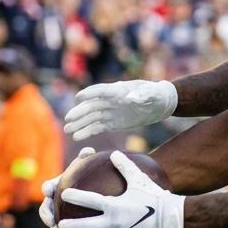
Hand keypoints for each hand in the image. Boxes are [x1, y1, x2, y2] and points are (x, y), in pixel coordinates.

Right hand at [40, 147, 95, 227]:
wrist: (96, 198)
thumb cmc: (90, 180)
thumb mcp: (88, 171)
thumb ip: (86, 161)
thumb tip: (88, 150)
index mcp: (58, 188)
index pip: (49, 186)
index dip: (48, 188)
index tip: (48, 189)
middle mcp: (55, 203)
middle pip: (46, 210)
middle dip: (47, 216)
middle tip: (51, 221)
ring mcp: (59, 216)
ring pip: (54, 226)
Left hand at [57, 152, 185, 227]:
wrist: (172, 217)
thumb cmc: (155, 196)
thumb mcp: (140, 179)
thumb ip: (125, 166)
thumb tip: (113, 153)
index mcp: (113, 205)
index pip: (87, 200)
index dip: (74, 196)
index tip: (63, 194)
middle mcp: (112, 222)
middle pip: (84, 226)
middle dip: (69, 226)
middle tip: (60, 225)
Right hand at [64, 80, 178, 140]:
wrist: (159, 104)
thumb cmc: (156, 95)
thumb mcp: (152, 94)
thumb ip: (142, 95)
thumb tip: (130, 98)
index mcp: (117, 90)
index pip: (100, 91)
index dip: (90, 94)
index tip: (78, 98)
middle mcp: (110, 101)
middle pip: (91, 106)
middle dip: (80, 112)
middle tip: (68, 119)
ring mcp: (110, 112)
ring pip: (91, 118)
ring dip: (79, 123)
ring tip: (67, 130)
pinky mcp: (112, 123)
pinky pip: (97, 127)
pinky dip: (87, 132)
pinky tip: (77, 137)